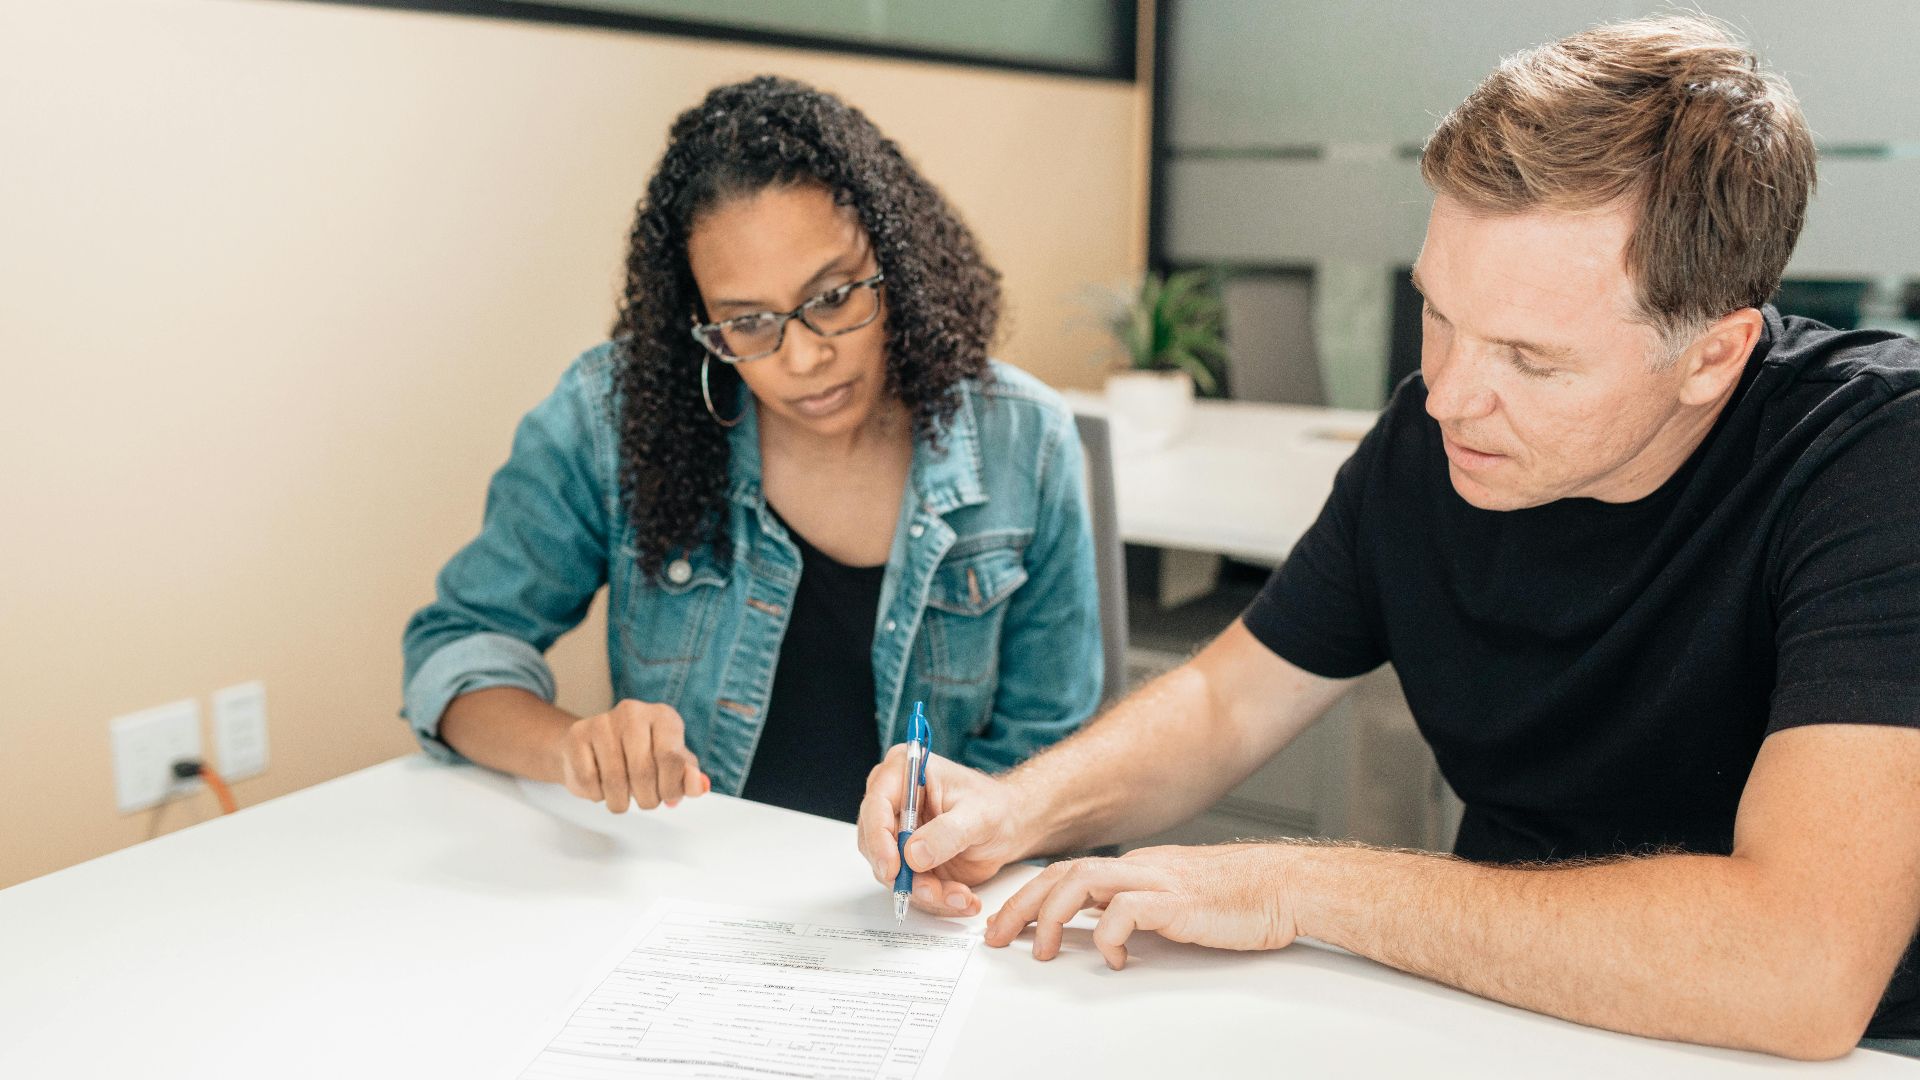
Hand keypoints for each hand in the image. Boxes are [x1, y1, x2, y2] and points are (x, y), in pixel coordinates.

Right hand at [557, 699, 708, 813]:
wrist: (594, 750)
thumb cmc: (641, 758)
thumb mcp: (671, 766)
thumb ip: (688, 778)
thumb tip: (699, 785)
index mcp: (663, 717)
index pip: (672, 759)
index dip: (671, 788)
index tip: (668, 797)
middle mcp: (633, 712)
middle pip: (643, 772)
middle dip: (647, 799)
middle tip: (645, 800)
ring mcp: (603, 721)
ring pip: (614, 781)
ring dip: (620, 801)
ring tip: (623, 797)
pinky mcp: (577, 735)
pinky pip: (589, 781)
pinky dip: (597, 795)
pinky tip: (601, 786)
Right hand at [856, 747, 1029, 917]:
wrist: (1010, 826)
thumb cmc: (996, 807)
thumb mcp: (979, 815)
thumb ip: (948, 832)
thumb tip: (913, 854)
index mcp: (905, 772)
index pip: (876, 805)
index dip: (879, 839)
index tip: (893, 867)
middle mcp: (894, 803)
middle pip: (875, 844)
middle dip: (904, 874)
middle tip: (932, 890)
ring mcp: (899, 834)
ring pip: (892, 872)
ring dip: (924, 891)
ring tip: (959, 895)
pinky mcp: (908, 860)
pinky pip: (909, 886)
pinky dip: (935, 898)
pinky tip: (961, 898)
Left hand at [983, 843, 1302, 968]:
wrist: (1283, 887)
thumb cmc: (1237, 899)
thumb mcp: (1172, 902)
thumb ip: (1136, 910)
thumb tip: (1098, 932)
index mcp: (1135, 867)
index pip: (1066, 872)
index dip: (1028, 895)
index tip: (1003, 922)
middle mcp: (1139, 867)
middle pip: (1063, 874)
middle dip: (1021, 905)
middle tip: (997, 936)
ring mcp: (1158, 880)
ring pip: (1083, 882)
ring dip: (1052, 917)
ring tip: (1041, 950)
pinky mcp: (1178, 901)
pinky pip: (1127, 909)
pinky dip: (1108, 935)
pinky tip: (1112, 957)